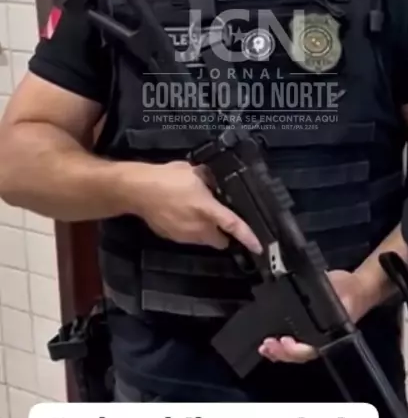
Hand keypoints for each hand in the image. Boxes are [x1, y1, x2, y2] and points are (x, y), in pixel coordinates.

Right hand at [119, 159, 261, 253]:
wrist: (137, 190)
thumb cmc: (166, 177)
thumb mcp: (192, 171)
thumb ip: (208, 179)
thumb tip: (216, 181)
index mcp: (206, 208)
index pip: (232, 225)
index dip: (248, 237)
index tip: (258, 247)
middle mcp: (198, 226)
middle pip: (220, 240)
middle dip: (223, 234)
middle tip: (219, 218)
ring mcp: (185, 235)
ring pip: (205, 240)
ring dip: (207, 231)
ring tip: (197, 213)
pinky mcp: (173, 238)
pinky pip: (189, 237)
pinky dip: (191, 231)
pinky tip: (182, 215)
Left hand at [258, 269, 372, 363]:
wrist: (357, 288)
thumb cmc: (349, 290)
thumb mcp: (340, 289)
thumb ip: (329, 296)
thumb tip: (317, 298)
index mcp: (331, 335)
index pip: (311, 349)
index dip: (296, 349)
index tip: (285, 341)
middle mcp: (321, 340)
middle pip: (300, 355)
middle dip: (282, 353)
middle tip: (267, 345)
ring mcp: (313, 336)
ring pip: (295, 352)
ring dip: (278, 351)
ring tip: (264, 347)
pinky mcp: (306, 329)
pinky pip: (293, 341)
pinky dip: (280, 343)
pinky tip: (269, 339)